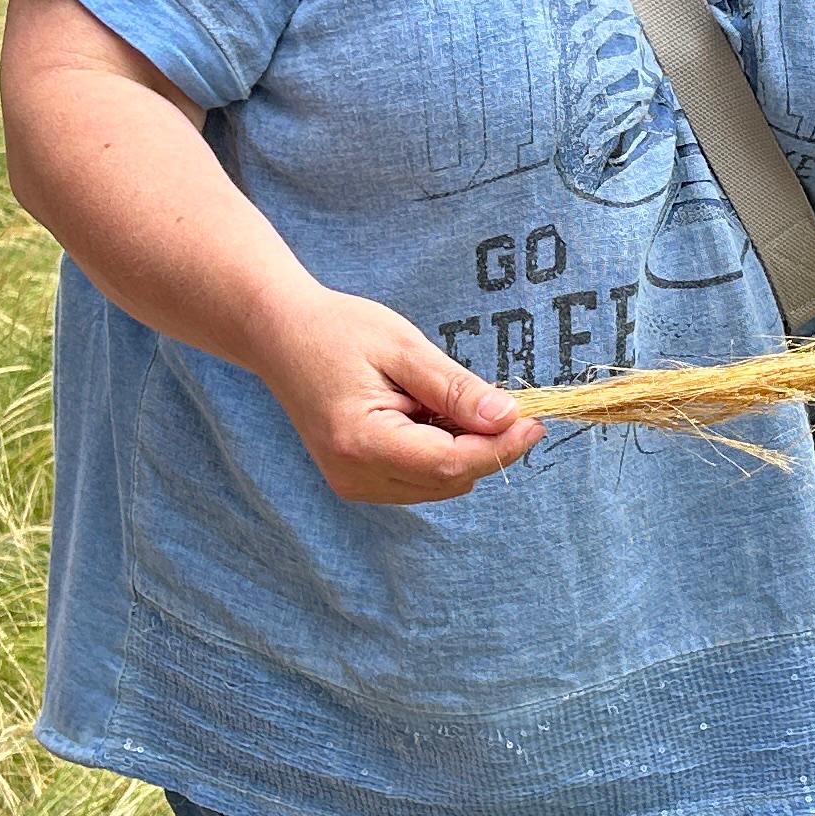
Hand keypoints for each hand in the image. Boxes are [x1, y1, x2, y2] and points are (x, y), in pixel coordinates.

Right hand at [247, 287, 544, 503]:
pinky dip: (440, 453)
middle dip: (485, 446)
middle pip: (450, 480)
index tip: (535, 420)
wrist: (279, 335)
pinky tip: (426, 414)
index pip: (451, 464)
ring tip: (440, 398)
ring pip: (440, 485)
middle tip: (496, 399)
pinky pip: (420, 480)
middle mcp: (355, 476)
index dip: (501, 447)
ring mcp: (354, 484)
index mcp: (362, 442)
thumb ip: (455, 388)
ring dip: (462, 450)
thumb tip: (508, 418)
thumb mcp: (403, 348)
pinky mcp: (358, 481)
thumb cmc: (337, 330)